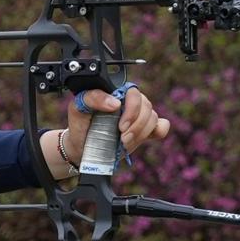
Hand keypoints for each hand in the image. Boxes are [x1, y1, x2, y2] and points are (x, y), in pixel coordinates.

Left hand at [56, 86, 170, 177]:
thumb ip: (93, 98)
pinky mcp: (144, 131)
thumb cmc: (80, 125)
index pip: (134, 93)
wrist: (81, 147)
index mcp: (116, 93)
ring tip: (124, 143)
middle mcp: (130, 102)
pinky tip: (147, 137)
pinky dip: (159, 131)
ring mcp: (138, 116)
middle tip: (122, 138)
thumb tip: (115, 102)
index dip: (132, 110)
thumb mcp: (78, 108)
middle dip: (136, 126)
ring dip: (141, 133)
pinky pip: (162, 126)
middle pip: (147, 107)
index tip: (121, 127)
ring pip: (153, 118)